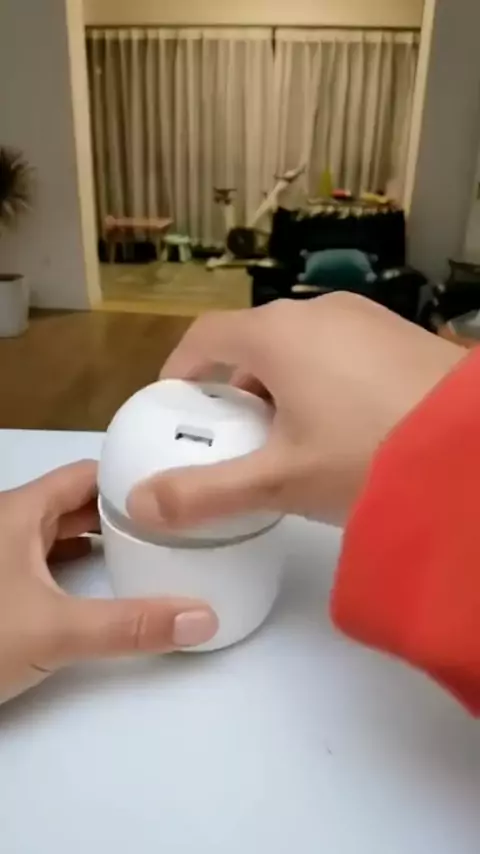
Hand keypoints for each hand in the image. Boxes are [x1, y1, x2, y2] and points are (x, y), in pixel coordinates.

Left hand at [0, 462, 216, 702]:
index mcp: (21, 512)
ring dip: (96, 539)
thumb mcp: (55, 632)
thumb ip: (130, 627)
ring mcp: (0, 555)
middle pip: (75, 503)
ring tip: (145, 551)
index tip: (174, 488)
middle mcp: (9, 524)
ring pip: (57, 533)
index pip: (87, 474)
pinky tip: (95, 584)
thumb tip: (202, 619)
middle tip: (170, 524)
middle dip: (120, 510)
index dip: (130, 476)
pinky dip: (73, 565)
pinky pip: (43, 560)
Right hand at [129, 294, 464, 527]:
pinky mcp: (400, 333)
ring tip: (293, 441)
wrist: (476, 449)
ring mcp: (365, 317)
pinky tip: (346, 428)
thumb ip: (204, 494)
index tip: (176, 407)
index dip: (181, 369)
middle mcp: (317, 310)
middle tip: (238, 439)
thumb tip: (140, 505)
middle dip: (234, 388)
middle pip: (252, 342)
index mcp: (275, 333)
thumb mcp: (280, 481)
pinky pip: (340, 350)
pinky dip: (322, 380)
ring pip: (299, 346)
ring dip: (280, 386)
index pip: (204, 335)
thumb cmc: (367, 454)